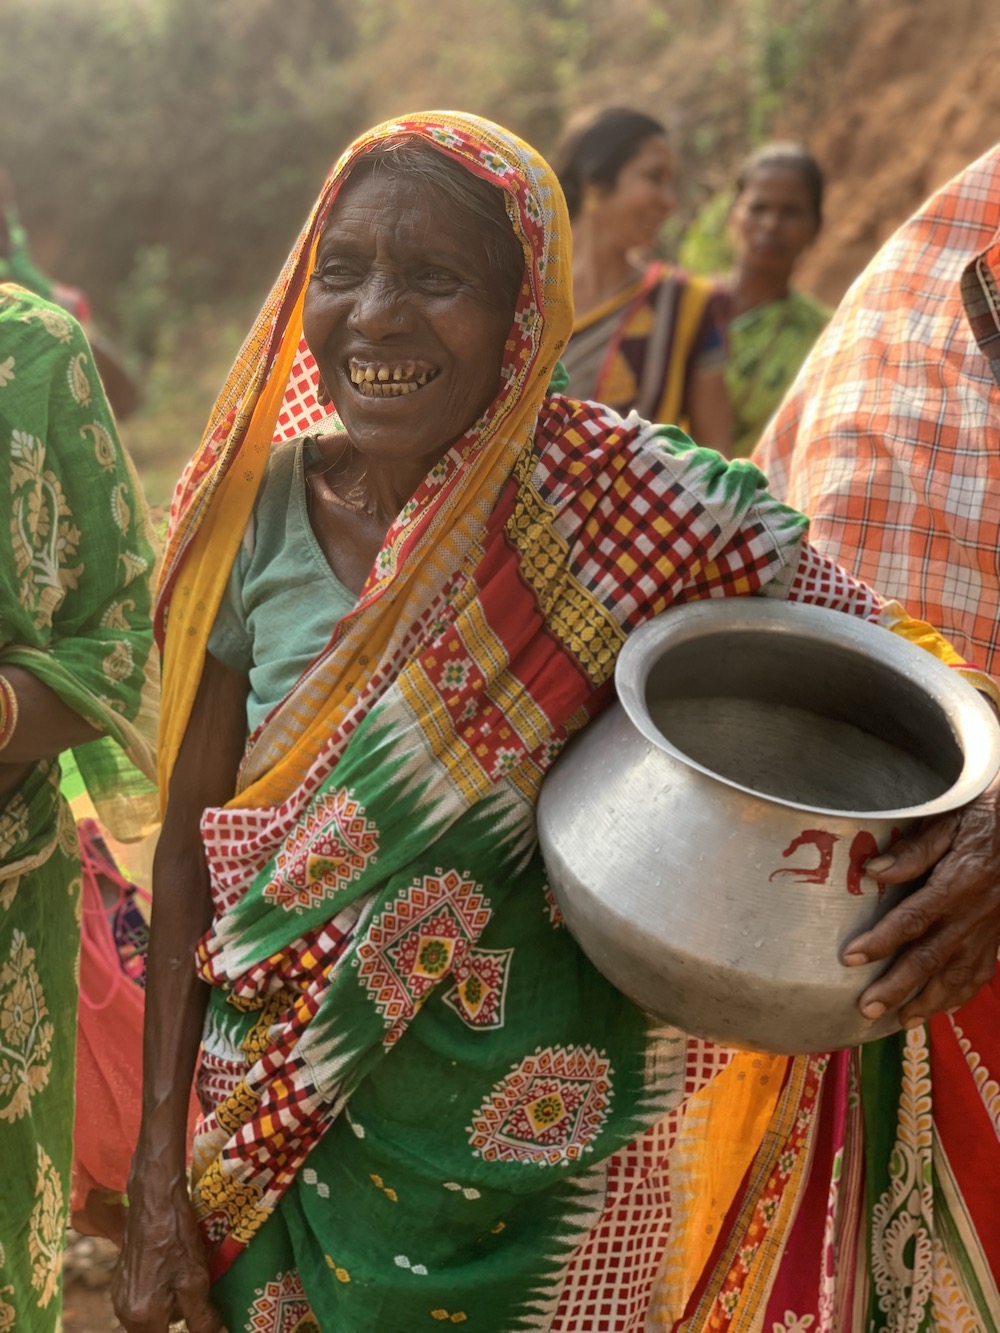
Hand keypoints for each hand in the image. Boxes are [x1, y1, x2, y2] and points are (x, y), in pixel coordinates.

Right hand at [112, 1172, 225, 1332]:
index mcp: (140, 1316)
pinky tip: (174, 1271)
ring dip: (168, 1308)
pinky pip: (142, 1298)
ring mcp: (119, 1293)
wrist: (155, 1200)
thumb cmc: (176, 1238)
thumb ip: (202, 1318)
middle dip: (176, 1322)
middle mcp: (123, 1310)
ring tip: (189, 1284)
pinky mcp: (121, 1277)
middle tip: (200, 1303)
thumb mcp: (195, 1281)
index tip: (199, 1321)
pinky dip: (159, 1293)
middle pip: (153, 1331)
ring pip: (148, 1315)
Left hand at [842, 774, 999, 1027]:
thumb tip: (872, 872)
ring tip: (897, 1021)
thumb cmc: (985, 816)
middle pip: (930, 959)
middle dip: (897, 988)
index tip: (850, 959)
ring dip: (926, 1002)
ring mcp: (990, 930)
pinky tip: (940, 1006)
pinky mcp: (999, 937)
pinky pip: (979, 974)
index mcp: (958, 884)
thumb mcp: (948, 821)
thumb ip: (913, 850)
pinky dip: (959, 996)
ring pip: (957, 976)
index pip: (912, 920)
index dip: (880, 942)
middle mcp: (974, 915)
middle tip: (865, 1009)